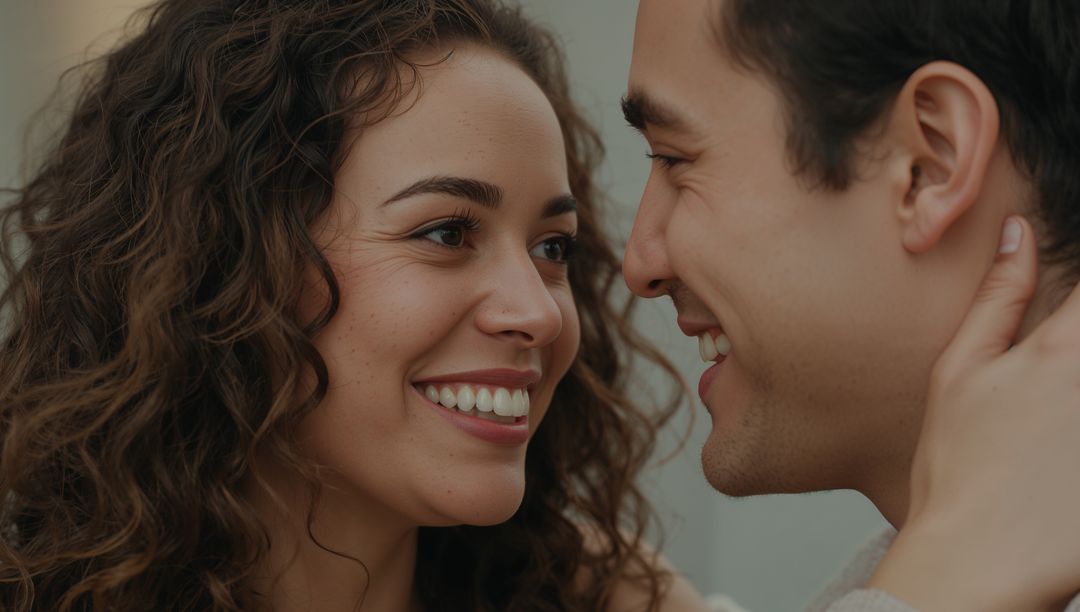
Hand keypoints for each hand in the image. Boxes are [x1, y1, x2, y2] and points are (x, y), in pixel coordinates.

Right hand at [870, 216, 1079, 610]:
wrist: (978, 558)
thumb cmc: (958, 467)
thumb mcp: (959, 371)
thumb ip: (997, 298)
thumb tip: (1018, 233)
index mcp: (1064, 349)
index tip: (1067, 310)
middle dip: (1075, 341)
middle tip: (1051, 373)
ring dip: (1076, 393)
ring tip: (1052, 418)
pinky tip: (1063, 445)